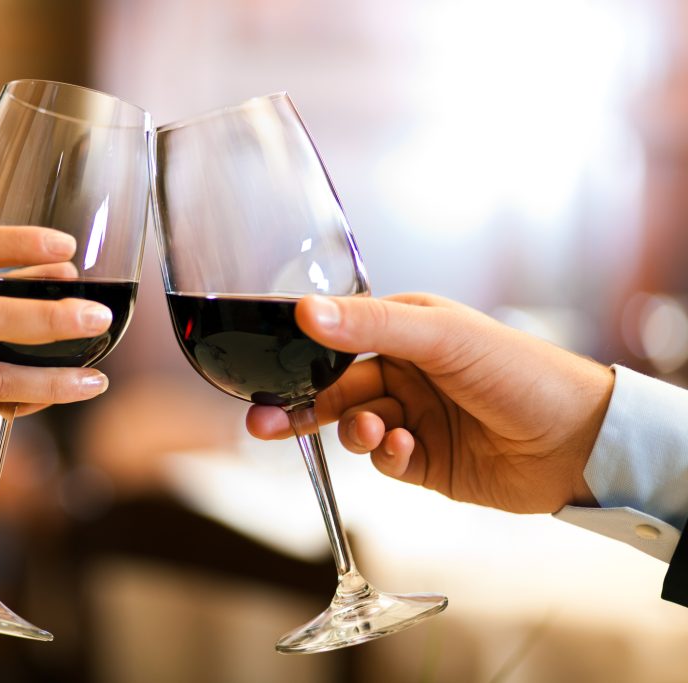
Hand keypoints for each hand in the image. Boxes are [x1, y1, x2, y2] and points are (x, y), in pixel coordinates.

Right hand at [246, 293, 614, 513]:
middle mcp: (406, 373)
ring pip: (355, 426)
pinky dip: (387, 456)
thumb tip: (305, 311)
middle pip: (334, 390)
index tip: (263, 371)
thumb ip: (370, 325)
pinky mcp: (425, 462)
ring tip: (374, 433)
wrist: (581, 443)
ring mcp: (414, 419)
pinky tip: (406, 449)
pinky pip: (383, 461)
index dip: (299, 358)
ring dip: (355, 431)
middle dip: (301, 407)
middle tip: (263, 421)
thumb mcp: (441, 336)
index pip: (337, 340)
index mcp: (407, 331)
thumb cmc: (520, 371)